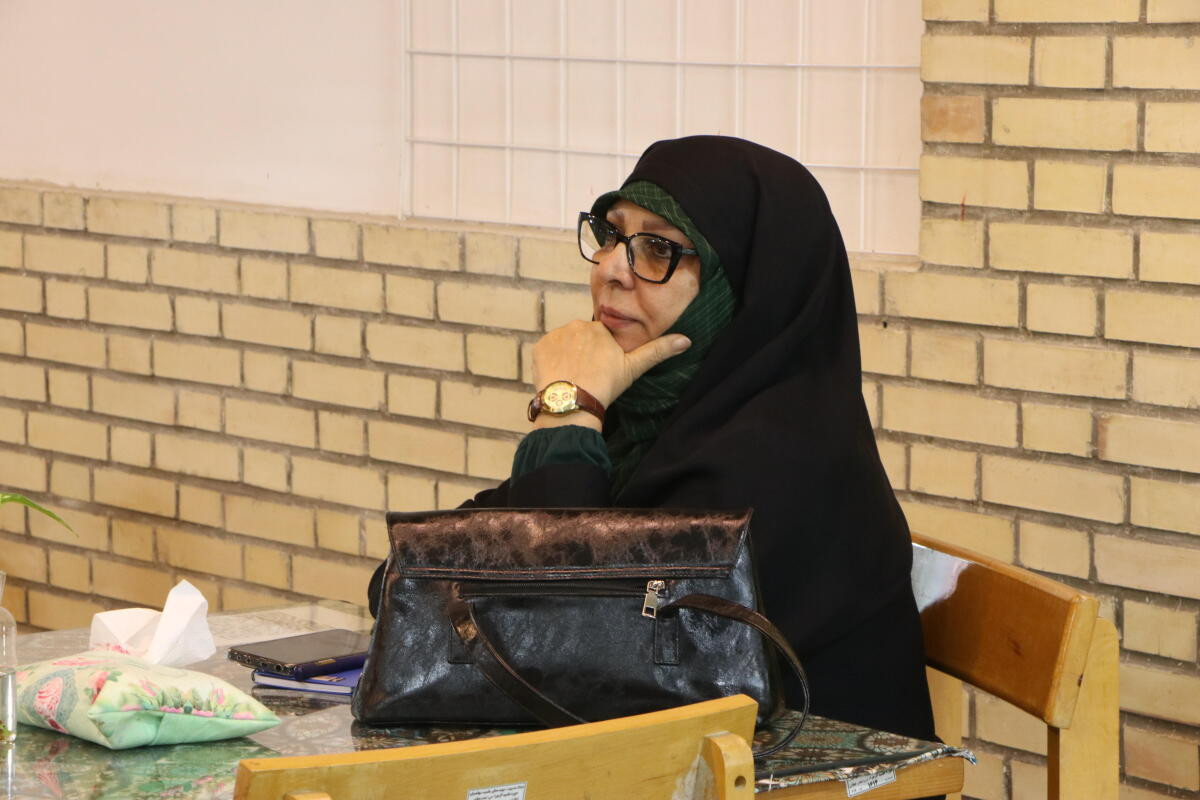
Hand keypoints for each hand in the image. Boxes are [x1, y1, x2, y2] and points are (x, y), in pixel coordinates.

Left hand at [530, 320, 690, 426]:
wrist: (573, 403)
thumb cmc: (605, 385)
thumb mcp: (634, 368)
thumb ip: (658, 350)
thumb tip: (687, 340)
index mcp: (598, 328)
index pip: (600, 338)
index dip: (602, 355)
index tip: (602, 371)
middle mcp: (575, 325)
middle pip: (581, 339)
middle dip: (584, 354)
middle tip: (589, 376)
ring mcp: (554, 336)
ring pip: (564, 345)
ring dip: (568, 357)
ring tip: (574, 378)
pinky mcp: (539, 348)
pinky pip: (547, 352)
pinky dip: (552, 362)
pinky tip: (561, 377)